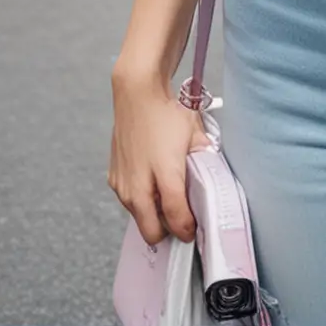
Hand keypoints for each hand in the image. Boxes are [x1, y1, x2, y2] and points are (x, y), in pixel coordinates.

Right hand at [108, 65, 211, 245]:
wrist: (136, 93)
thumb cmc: (166, 111)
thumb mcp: (194, 133)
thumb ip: (204, 156)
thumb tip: (211, 173)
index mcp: (164, 176)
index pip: (177, 218)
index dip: (188, 229)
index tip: (195, 228)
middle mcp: (138, 186)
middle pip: (153, 233)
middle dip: (168, 230)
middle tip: (182, 217)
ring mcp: (123, 185)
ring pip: (139, 219)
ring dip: (154, 215)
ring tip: (168, 196)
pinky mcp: (114, 179)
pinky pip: (129, 202)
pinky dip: (142, 200)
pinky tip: (152, 182)